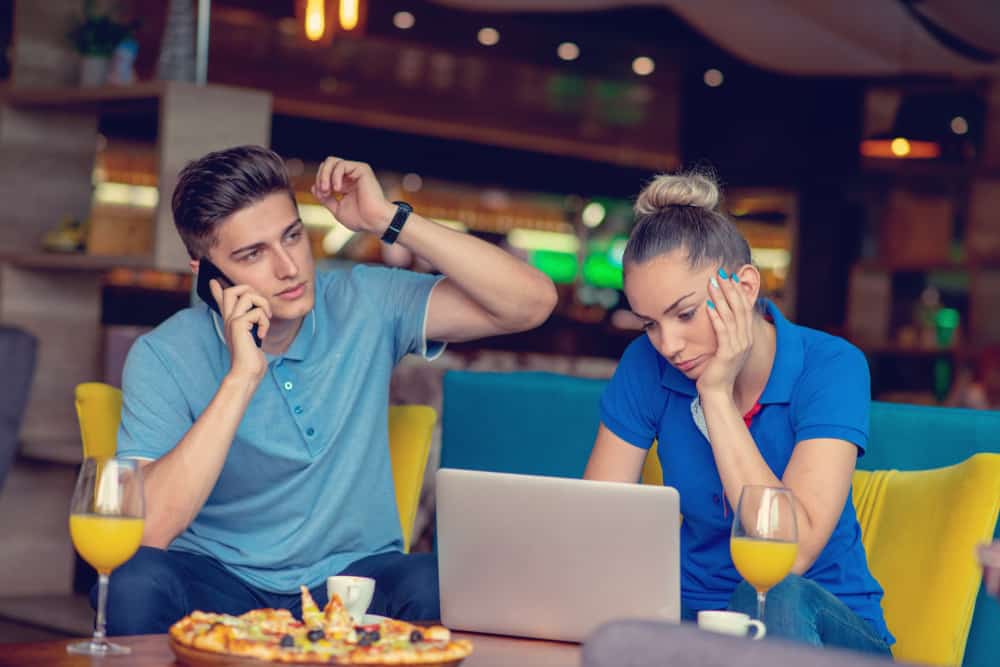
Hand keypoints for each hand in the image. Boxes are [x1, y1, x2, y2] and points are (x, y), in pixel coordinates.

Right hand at [209, 279, 270, 381]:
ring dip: (263, 305)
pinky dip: (265, 322)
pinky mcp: (239, 325)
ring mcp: (232, 321)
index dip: (218, 288)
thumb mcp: (251, 338)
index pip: (221, 300)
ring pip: (247, 294)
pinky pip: (257, 312)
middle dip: (252, 291)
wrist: (247, 372)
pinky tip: (262, 334)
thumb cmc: (251, 359)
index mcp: (231, 321)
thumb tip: (254, 316)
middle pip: (232, 290)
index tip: (213, 280)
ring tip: (266, 320)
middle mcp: (229, 319)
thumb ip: (252, 325)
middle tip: (262, 307)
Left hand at [311, 157, 394, 234]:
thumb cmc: (360, 219)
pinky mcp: (362, 169)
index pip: (325, 174)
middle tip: (324, 191)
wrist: (374, 221)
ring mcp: (356, 171)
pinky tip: (337, 189)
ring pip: (331, 161)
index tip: (323, 196)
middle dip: (320, 177)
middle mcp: (350, 175)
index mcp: (345, 184)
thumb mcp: (337, 209)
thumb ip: (326, 199)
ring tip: (327, 189)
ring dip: (325, 175)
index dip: (319, 182)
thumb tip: (314, 187)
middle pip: (327, 164)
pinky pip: (341, 165)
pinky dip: (335, 176)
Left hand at [696, 268, 752, 397]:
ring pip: (731, 317)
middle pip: (740, 308)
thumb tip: (718, 315)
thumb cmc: (717, 371)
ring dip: (721, 298)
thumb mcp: (724, 349)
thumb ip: (725, 333)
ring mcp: (738, 347)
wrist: (718, 393)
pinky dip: (716, 317)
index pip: (745, 308)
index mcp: (747, 337)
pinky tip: (708, 306)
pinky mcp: (727, 354)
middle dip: (730, 289)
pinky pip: (723, 332)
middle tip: (721, 273)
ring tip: (713, 284)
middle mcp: (746, 340)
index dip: (738, 291)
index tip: (729, 277)